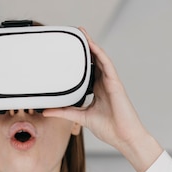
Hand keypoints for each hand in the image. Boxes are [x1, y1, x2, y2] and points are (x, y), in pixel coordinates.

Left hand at [42, 28, 162, 171]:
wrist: (124, 137)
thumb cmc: (109, 128)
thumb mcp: (80, 117)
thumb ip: (64, 112)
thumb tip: (46, 110)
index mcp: (98, 90)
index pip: (87, 70)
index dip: (80, 59)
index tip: (69, 51)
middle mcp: (104, 84)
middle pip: (94, 61)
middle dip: (85, 47)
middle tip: (75, 34)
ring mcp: (111, 82)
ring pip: (101, 59)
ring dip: (92, 45)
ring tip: (82, 33)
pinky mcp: (116, 84)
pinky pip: (108, 65)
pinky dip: (100, 54)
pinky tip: (92, 45)